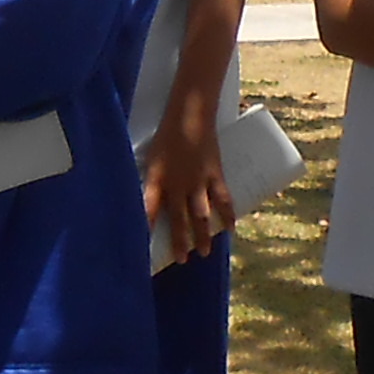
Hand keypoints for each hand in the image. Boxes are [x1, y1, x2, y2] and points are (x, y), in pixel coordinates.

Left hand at [140, 110, 232, 264]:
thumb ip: (151, 178)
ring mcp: (198, 182)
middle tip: (181, 260)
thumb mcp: (152, 157)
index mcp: (157, 179)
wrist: (189, 114)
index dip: (146, 230)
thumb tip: (147, 196)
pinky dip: (228, 214)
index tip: (143, 249)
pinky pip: (223, 199)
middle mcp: (177, 185)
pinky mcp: (215, 174)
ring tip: (204, 253)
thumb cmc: (166, 133)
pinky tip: (231, 229)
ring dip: (203, 236)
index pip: (148, 210)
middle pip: (178, 220)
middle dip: (180, 242)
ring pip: (201, 216)